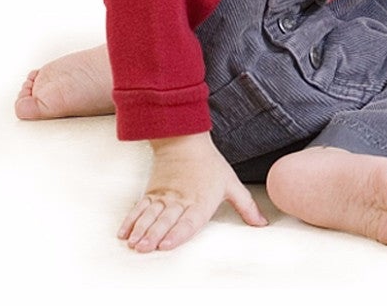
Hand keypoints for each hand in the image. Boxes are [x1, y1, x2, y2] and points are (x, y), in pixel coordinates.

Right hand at [118, 132, 267, 251]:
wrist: (184, 139)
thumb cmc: (209, 163)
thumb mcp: (231, 183)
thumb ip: (246, 206)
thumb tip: (261, 222)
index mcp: (200, 201)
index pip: (188, 220)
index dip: (177, 233)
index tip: (167, 244)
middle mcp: (181, 200)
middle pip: (165, 220)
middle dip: (154, 235)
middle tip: (145, 247)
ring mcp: (164, 196)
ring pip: (150, 215)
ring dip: (141, 230)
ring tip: (133, 242)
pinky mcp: (152, 192)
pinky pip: (140, 207)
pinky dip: (131, 220)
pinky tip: (124, 232)